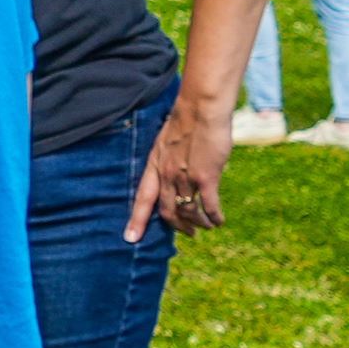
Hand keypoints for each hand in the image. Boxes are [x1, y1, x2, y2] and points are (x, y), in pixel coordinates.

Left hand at [131, 95, 231, 237]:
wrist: (201, 108)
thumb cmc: (188, 120)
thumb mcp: (167, 141)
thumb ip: (169, 160)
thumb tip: (178, 172)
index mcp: (154, 165)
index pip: (142, 198)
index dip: (136, 220)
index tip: (129, 239)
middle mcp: (166, 175)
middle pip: (167, 211)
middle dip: (178, 227)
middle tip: (188, 234)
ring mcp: (185, 178)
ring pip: (189, 212)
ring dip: (198, 223)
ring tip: (207, 227)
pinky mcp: (205, 179)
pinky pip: (208, 206)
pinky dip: (214, 217)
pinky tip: (219, 221)